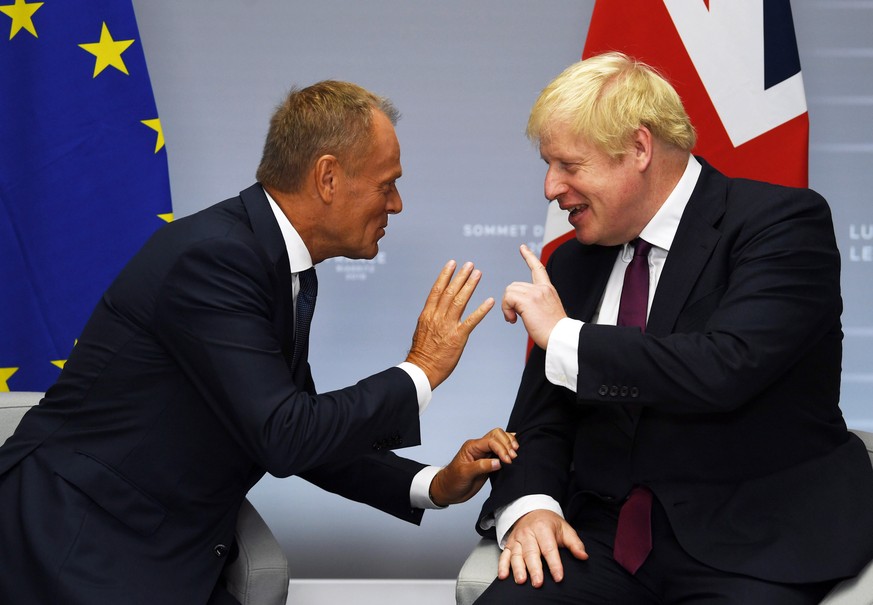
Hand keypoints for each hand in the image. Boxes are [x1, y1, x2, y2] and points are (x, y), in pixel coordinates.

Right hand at [406, 261, 493, 388]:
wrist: (421, 370)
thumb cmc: (422, 353)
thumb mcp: (422, 330)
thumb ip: (430, 318)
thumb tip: (435, 309)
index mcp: (427, 314)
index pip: (437, 290)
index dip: (445, 275)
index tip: (452, 263)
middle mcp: (437, 317)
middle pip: (450, 291)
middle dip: (461, 276)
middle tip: (470, 264)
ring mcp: (447, 326)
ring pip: (460, 301)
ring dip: (470, 286)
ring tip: (478, 274)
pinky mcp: (458, 337)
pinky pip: (472, 320)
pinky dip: (481, 310)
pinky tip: (490, 301)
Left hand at [429, 428, 518, 505]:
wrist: (449, 490)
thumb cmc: (453, 480)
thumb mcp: (465, 473)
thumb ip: (481, 466)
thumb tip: (499, 462)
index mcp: (472, 447)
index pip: (491, 441)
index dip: (501, 449)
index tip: (508, 460)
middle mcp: (480, 447)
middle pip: (497, 435)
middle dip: (507, 444)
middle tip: (513, 457)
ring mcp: (485, 454)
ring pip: (501, 440)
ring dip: (510, 444)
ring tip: (516, 454)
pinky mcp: (490, 461)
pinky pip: (501, 451)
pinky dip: (509, 450)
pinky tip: (516, 452)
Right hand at [499, 509, 587, 587]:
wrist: (531, 511)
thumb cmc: (549, 523)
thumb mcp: (564, 528)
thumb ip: (574, 543)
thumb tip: (583, 556)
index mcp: (543, 528)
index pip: (549, 548)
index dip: (554, 563)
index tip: (558, 576)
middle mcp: (528, 533)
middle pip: (531, 553)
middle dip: (534, 569)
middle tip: (538, 582)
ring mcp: (517, 539)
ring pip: (516, 555)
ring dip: (518, 568)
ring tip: (522, 580)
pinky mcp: (509, 544)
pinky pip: (504, 555)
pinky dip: (502, 566)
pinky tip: (503, 576)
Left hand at [502, 245, 566, 348]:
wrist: (561, 338)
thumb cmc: (554, 331)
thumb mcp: (548, 310)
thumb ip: (536, 302)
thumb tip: (521, 307)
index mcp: (548, 289)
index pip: (538, 268)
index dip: (529, 257)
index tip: (523, 248)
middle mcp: (542, 288)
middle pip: (514, 285)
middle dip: (510, 301)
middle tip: (514, 316)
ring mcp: (535, 293)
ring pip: (509, 291)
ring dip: (507, 306)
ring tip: (514, 319)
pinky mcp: (528, 301)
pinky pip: (507, 299)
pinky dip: (506, 309)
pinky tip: (513, 320)